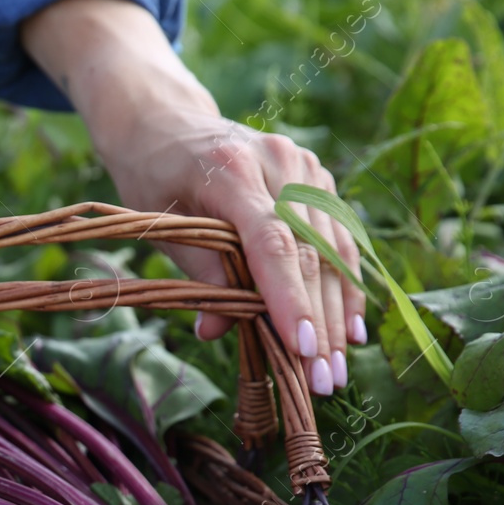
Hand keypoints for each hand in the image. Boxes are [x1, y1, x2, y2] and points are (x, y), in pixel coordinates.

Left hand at [22, 0, 366, 394]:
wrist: (167, 122)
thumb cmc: (153, 178)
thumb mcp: (161, 225)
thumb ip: (198, 275)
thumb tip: (217, 333)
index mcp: (232, 170)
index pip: (272, 242)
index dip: (290, 299)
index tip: (304, 349)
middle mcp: (279, 162)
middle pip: (310, 252)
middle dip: (319, 323)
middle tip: (324, 382)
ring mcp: (304, 167)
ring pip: (333, 249)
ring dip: (338, 314)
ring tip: (336, 369)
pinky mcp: (317, 179)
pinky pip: (338, 238)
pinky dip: (344, 285)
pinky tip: (350, 330)